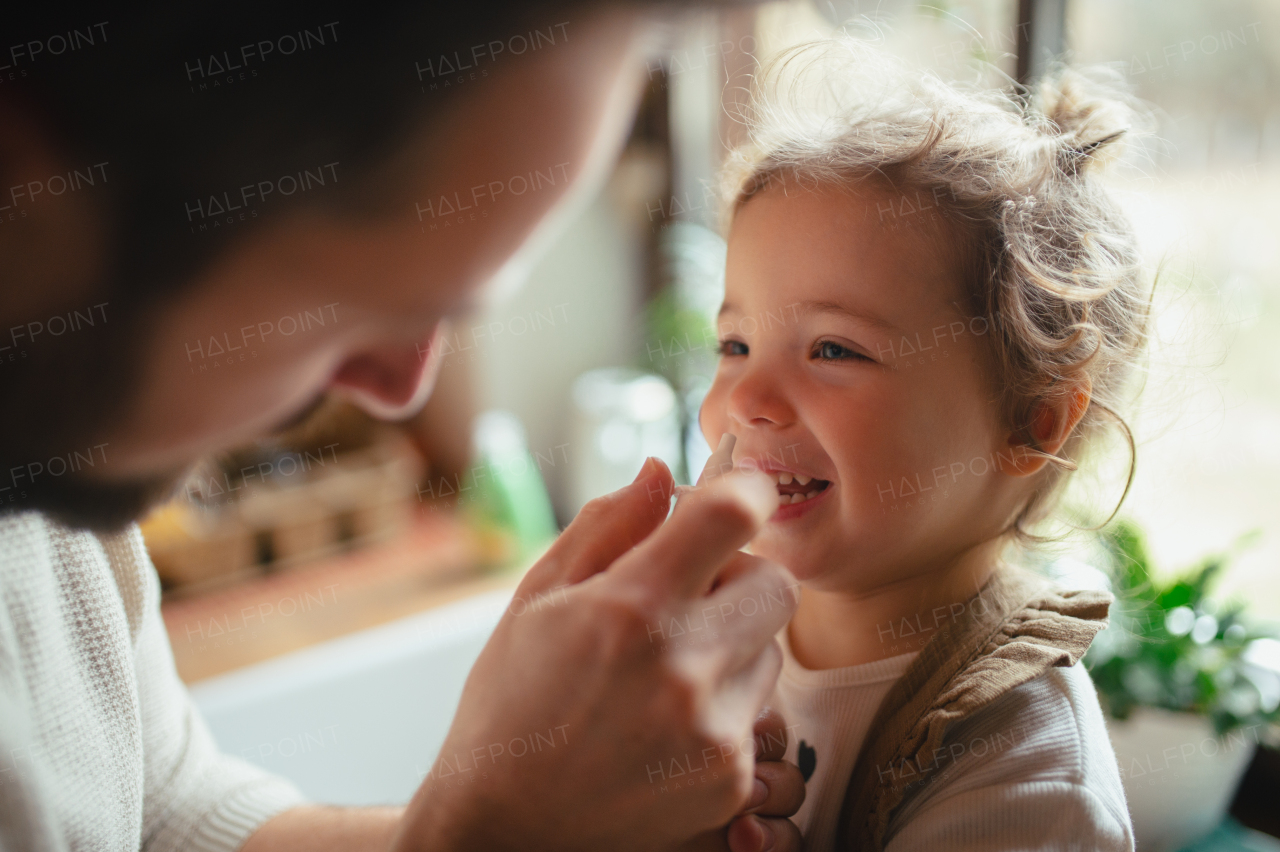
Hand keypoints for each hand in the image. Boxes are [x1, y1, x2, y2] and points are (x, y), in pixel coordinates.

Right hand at [391, 457, 795, 851]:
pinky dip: (724, 705)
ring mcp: (715, 729)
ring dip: (734, 643)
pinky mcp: (730, 778)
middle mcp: (685, 666)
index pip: (733, 516)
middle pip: (777, 583)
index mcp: (632, 607)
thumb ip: (607, 526)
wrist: (504, 826)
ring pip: (771, 649)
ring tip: (666, 670)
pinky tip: (666, 723)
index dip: (743, 489)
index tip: (735, 494)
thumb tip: (660, 471)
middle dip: (741, 576)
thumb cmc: (512, 701)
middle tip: (690, 595)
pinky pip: (758, 712)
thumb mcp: (538, 599)